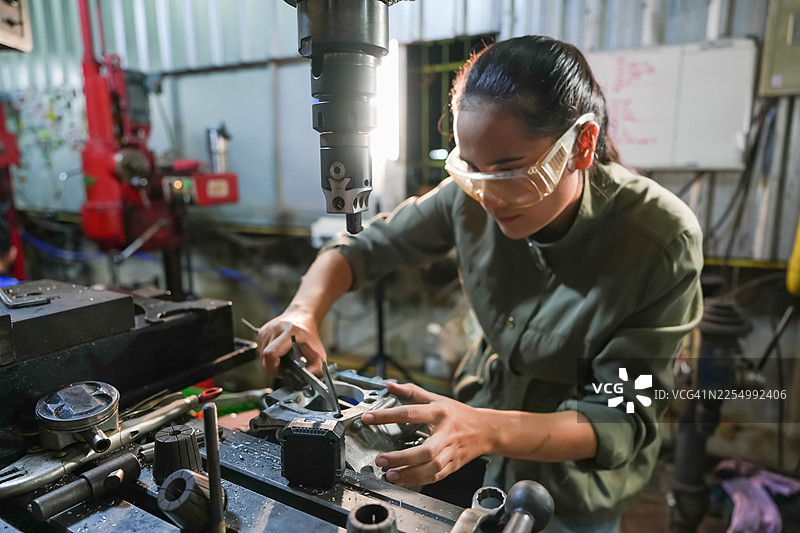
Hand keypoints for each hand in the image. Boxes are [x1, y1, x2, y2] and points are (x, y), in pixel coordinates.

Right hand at [257, 305, 326, 376]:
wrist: (302, 316)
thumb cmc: (309, 334)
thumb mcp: (318, 352)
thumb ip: (317, 368)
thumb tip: (309, 379)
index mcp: (290, 331)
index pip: (272, 353)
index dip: (274, 367)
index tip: (282, 372)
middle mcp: (276, 328)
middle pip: (264, 356)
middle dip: (272, 368)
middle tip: (282, 370)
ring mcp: (267, 329)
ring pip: (261, 355)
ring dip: (270, 362)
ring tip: (281, 361)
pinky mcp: (262, 331)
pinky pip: (260, 349)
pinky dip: (268, 355)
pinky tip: (278, 353)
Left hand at [361, 382, 491, 487]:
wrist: (486, 430)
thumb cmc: (458, 414)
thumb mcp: (436, 398)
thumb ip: (411, 391)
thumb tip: (390, 385)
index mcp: (439, 412)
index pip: (410, 413)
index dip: (387, 416)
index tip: (367, 419)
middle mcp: (446, 433)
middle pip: (426, 449)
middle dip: (402, 457)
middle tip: (381, 460)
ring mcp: (451, 451)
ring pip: (432, 467)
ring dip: (410, 474)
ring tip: (390, 475)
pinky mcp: (453, 465)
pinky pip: (436, 476)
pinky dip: (419, 481)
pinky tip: (404, 481)